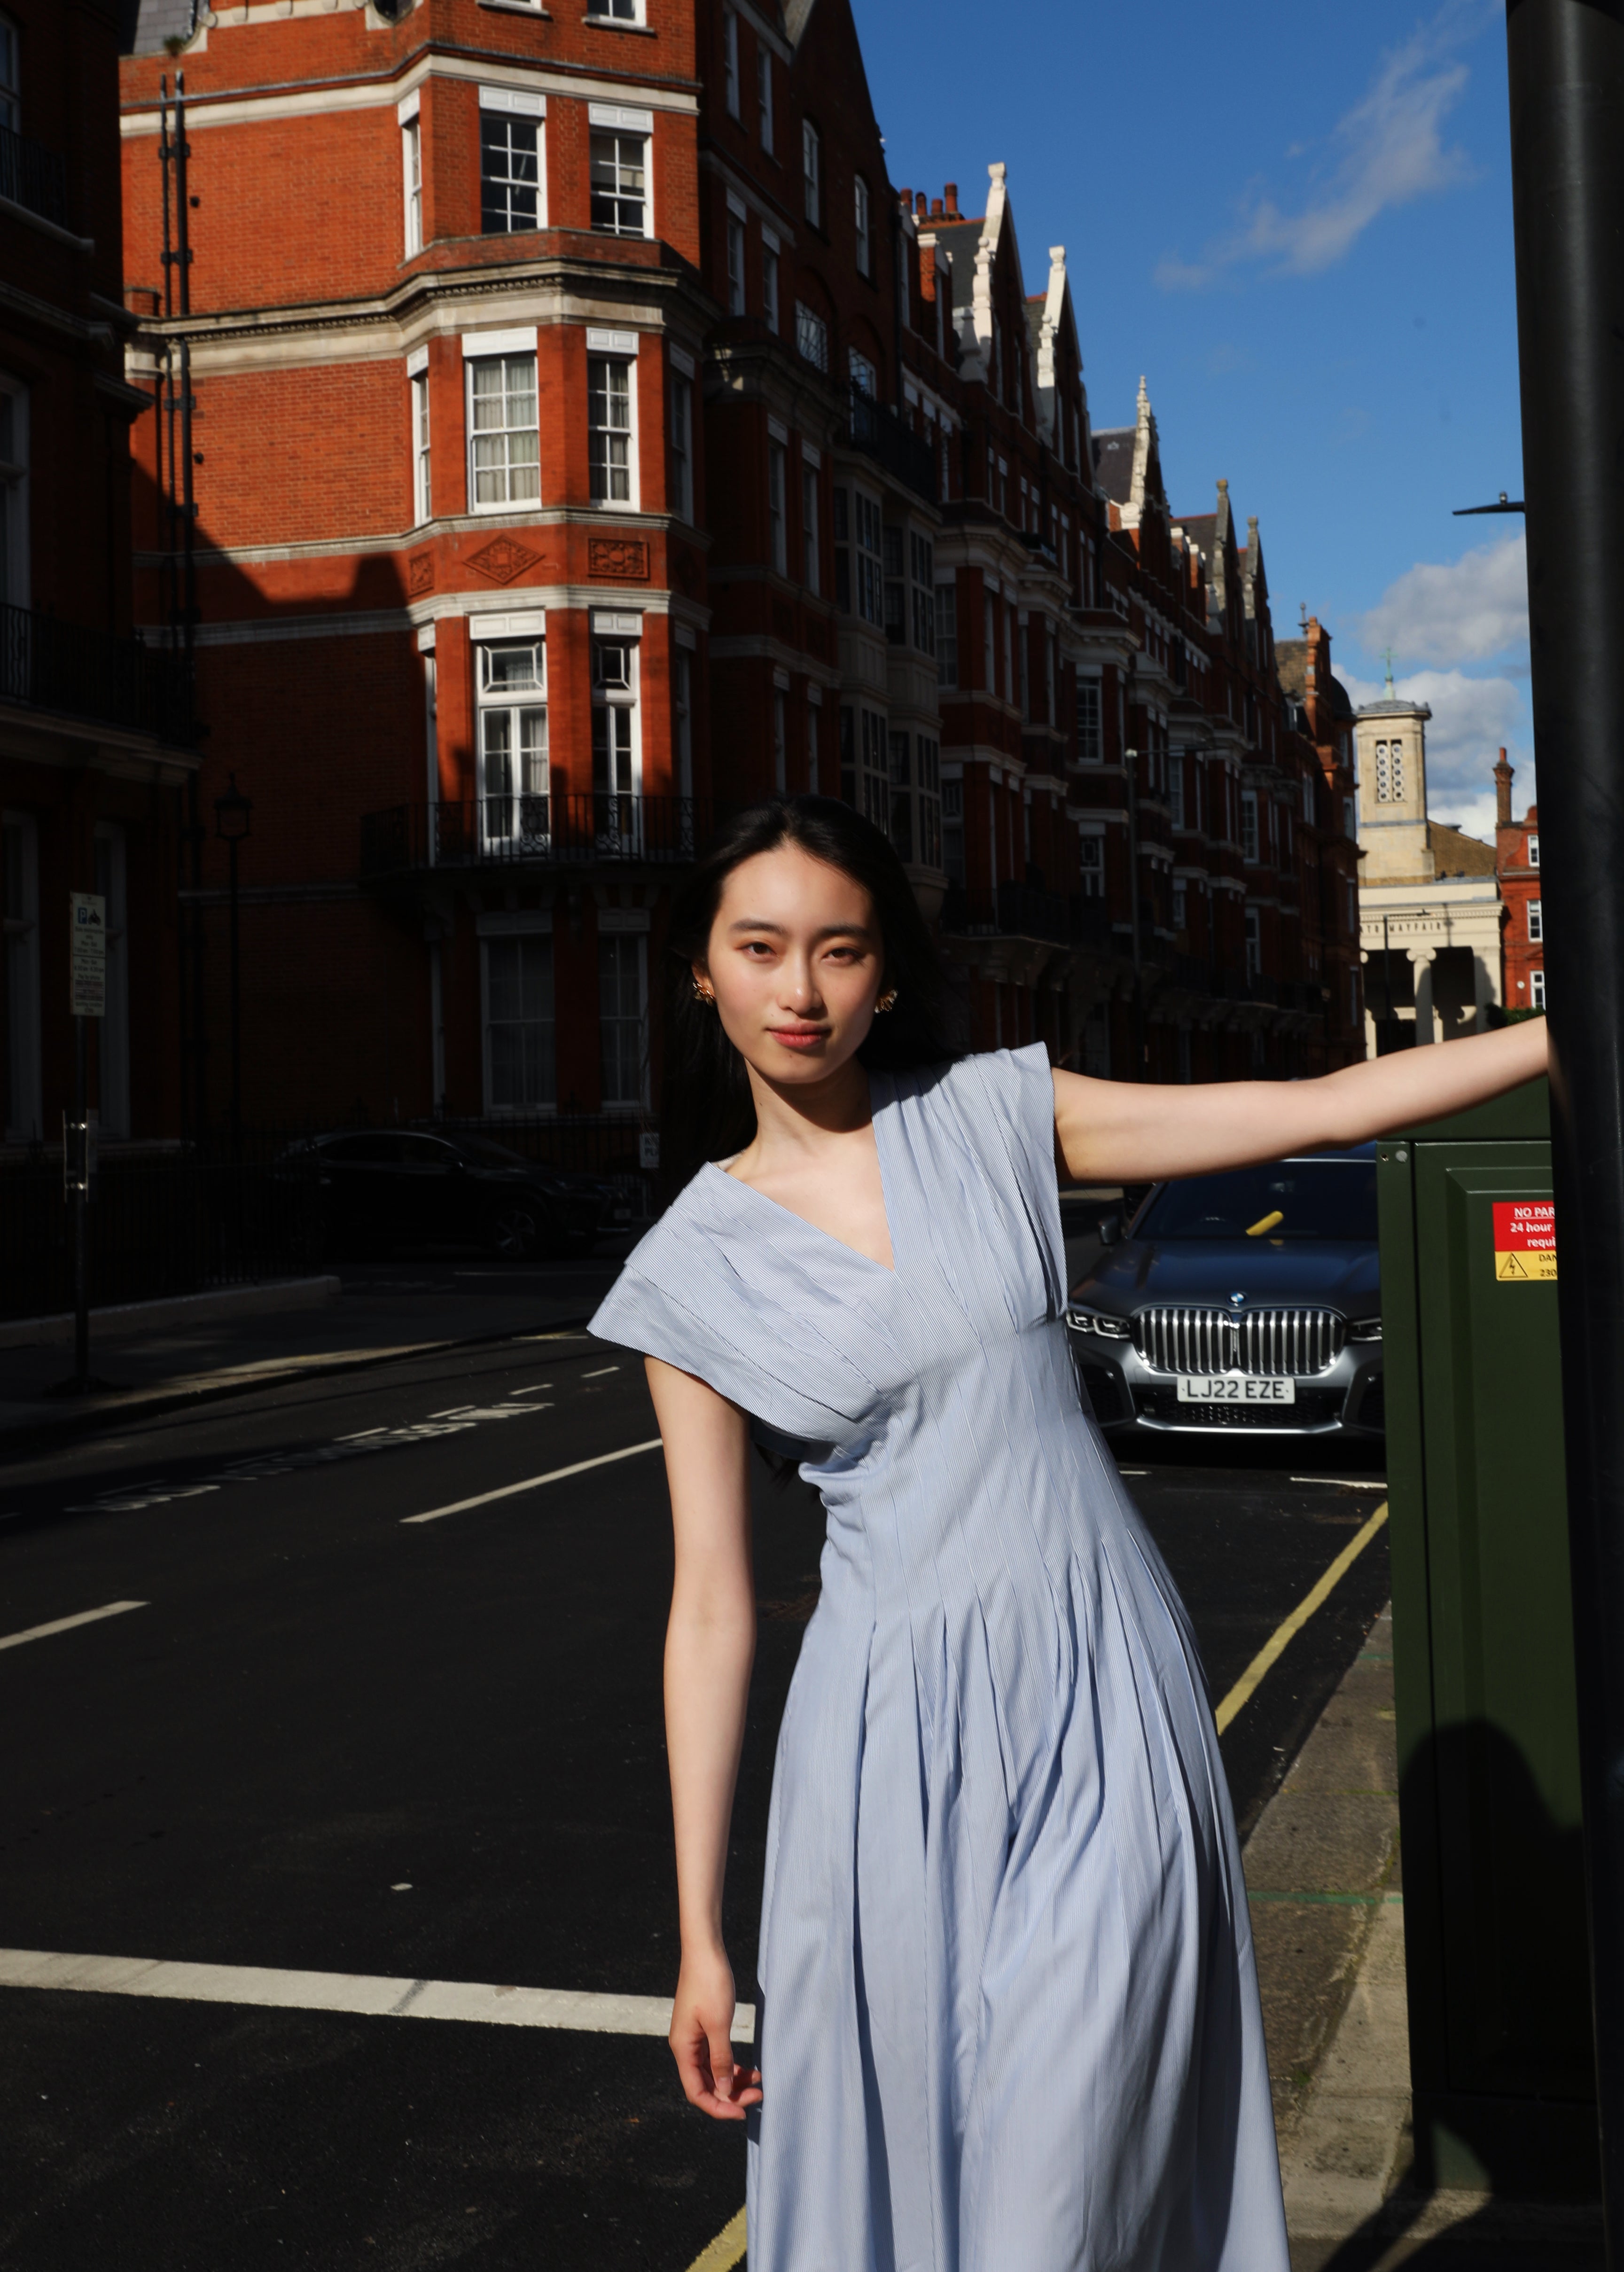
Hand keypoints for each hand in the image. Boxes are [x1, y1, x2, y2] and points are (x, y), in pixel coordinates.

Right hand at [670, 1945, 761, 2120]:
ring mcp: (694, 2037)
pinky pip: (716, 2057)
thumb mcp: (719, 2024)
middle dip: (731, 2095)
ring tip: (759, 2083)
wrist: (705, 1950)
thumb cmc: (710, 1983)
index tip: (742, 2112)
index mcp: (683, 2048)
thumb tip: (724, 2091)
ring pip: (713, 2072)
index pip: (697, 2092)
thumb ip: (721, 2060)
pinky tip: (750, 2068)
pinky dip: (732, 2065)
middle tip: (759, 2096)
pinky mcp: (704, 2028)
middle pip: (706, 2084)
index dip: (718, 2107)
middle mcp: (685, 2046)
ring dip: (734, 2081)